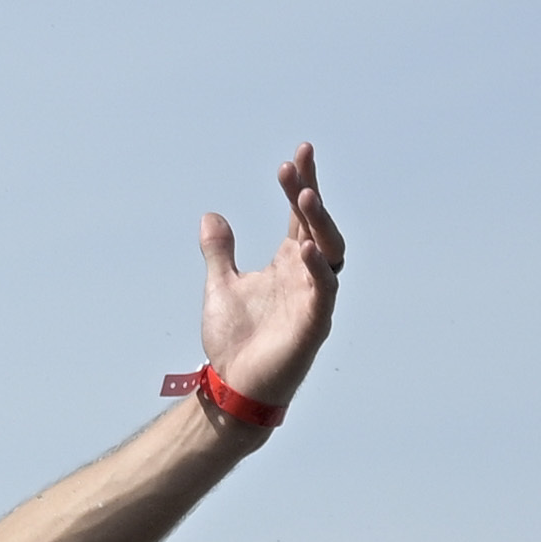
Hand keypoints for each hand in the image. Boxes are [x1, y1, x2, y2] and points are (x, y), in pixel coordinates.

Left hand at [197, 141, 341, 413]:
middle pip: (317, 226)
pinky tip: (304, 247)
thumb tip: (212, 215)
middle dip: (309, 195)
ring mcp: (313, 298)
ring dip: (318, 224)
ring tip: (304, 196)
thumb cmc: (235, 339)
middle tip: (296, 165)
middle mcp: (306, 275)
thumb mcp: (221, 285)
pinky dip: (317, 268)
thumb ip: (220, 252)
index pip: (300, 217)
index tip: (297, 155)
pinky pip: (323, 291)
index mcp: (289, 264)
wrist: (233, 385)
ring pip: (328, 252)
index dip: (301, 186)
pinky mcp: (313, 324)